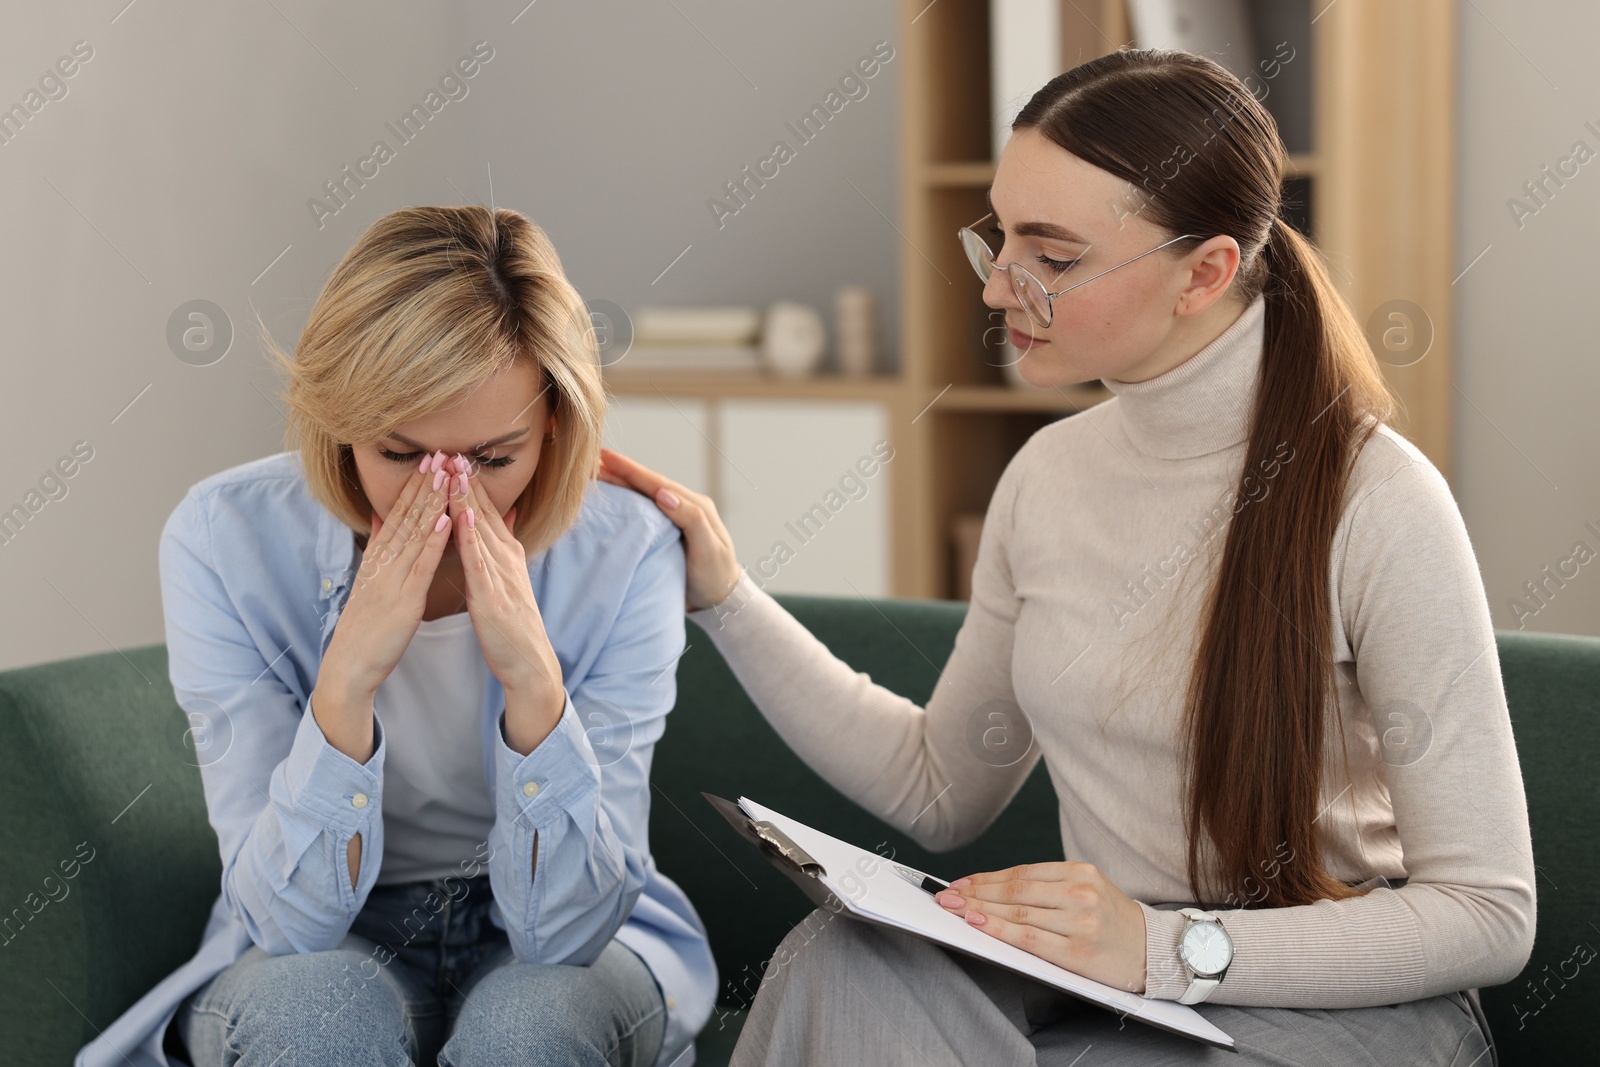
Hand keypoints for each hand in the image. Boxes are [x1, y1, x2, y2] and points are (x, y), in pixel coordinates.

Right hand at [324, 453, 453, 702]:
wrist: (348, 666)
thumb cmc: (365, 629)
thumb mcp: (370, 582)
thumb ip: (377, 551)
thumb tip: (380, 519)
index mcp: (378, 559)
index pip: (398, 515)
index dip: (415, 486)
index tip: (430, 459)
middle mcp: (384, 563)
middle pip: (406, 516)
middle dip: (425, 483)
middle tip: (441, 452)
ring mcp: (393, 579)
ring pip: (414, 533)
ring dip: (431, 501)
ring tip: (446, 473)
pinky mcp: (403, 599)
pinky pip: (421, 565)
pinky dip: (433, 541)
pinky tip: (445, 520)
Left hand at [444, 455, 564, 751]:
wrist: (529, 662)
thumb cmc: (511, 625)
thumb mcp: (505, 580)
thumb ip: (497, 550)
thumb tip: (495, 520)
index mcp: (505, 555)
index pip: (485, 510)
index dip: (470, 482)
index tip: (454, 454)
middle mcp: (506, 559)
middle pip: (484, 512)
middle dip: (468, 480)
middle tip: (452, 448)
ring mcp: (501, 576)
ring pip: (481, 530)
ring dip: (468, 499)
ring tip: (454, 471)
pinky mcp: (493, 596)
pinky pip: (479, 562)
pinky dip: (469, 538)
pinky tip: (460, 518)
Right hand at [595, 447, 741, 611]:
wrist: (720, 600)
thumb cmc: (715, 577)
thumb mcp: (708, 549)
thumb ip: (691, 520)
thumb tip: (663, 494)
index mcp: (696, 506)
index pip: (657, 483)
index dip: (630, 470)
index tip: (605, 456)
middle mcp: (685, 506)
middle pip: (648, 484)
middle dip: (621, 471)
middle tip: (591, 459)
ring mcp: (676, 516)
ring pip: (645, 494)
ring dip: (622, 482)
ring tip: (596, 473)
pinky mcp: (668, 529)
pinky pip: (644, 509)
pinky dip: (628, 499)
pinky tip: (613, 498)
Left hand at [934, 861, 1147, 993]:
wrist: (1155, 952)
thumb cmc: (1114, 922)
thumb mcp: (1088, 891)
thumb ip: (1048, 887)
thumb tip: (995, 889)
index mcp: (1081, 872)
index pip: (1021, 873)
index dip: (985, 878)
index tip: (959, 883)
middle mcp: (1080, 893)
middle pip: (1015, 890)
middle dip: (974, 892)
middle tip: (945, 895)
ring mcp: (1080, 922)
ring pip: (1017, 911)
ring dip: (980, 909)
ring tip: (955, 909)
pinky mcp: (1078, 950)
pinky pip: (1029, 938)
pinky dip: (999, 929)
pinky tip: (979, 923)